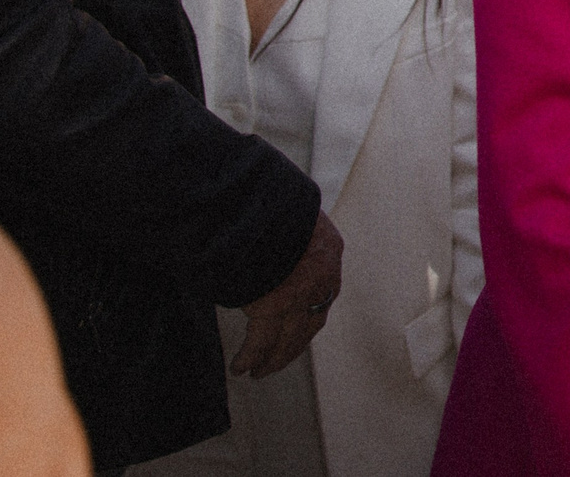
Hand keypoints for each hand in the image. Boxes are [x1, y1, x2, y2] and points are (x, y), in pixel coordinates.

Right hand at [235, 213, 342, 378]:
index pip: (324, 294)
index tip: (298, 330)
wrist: (261, 200)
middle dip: (292, 346)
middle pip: (309, 323)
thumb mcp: (294, 215)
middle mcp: (321, 278)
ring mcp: (298, 295)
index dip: (309, 316)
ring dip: (272, 358)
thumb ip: (292, 236)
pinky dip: (249, 357)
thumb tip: (277, 244)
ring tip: (258, 371)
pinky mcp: (272, 307)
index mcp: (329, 251)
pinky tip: (240, 367)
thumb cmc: (274, 201)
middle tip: (277, 361)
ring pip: (287, 338)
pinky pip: (259, 342)